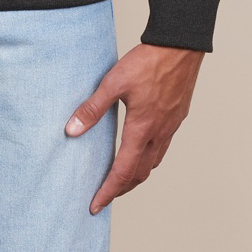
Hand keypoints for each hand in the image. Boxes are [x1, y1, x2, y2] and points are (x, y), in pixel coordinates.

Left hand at [64, 42, 205, 214]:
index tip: (95, 205)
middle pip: (139, 174)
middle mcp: (158, 133)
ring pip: (153, 163)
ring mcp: (170, 127)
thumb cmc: (147, 62)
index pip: (122, 172)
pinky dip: (148, 160)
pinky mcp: (176, 117)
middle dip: (121, 189)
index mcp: (141, 129)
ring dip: (136, 176)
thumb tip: (71, 130)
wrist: (179, 47)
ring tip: (121, 179)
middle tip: (105, 196)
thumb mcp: (113, 83)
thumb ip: (92, 108)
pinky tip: (141, 151)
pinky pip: (162, 149)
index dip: (107, 191)